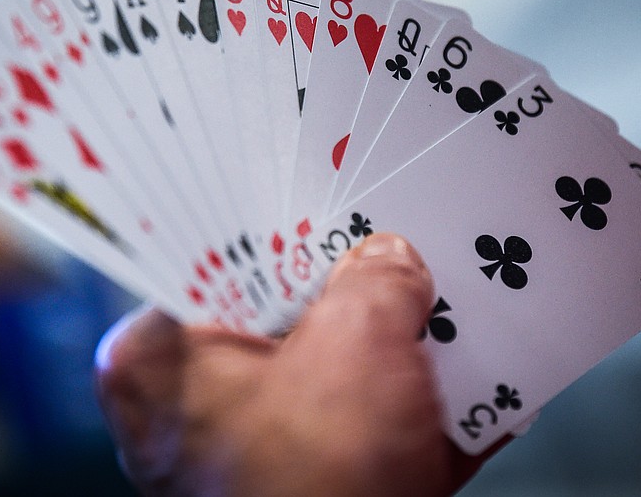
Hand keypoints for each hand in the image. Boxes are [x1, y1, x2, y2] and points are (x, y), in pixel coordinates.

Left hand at [95, 233, 500, 495]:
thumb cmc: (313, 496)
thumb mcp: (356, 350)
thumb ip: (376, 283)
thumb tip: (394, 262)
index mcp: (164, 361)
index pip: (213, 254)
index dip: (276, 212)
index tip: (319, 175)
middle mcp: (203, 406)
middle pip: (286, 309)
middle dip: (354, 276)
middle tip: (397, 227)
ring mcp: (268, 452)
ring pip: (342, 368)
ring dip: (402, 340)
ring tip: (449, 292)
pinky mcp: (329, 486)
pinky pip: (379, 425)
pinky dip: (427, 406)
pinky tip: (476, 369)